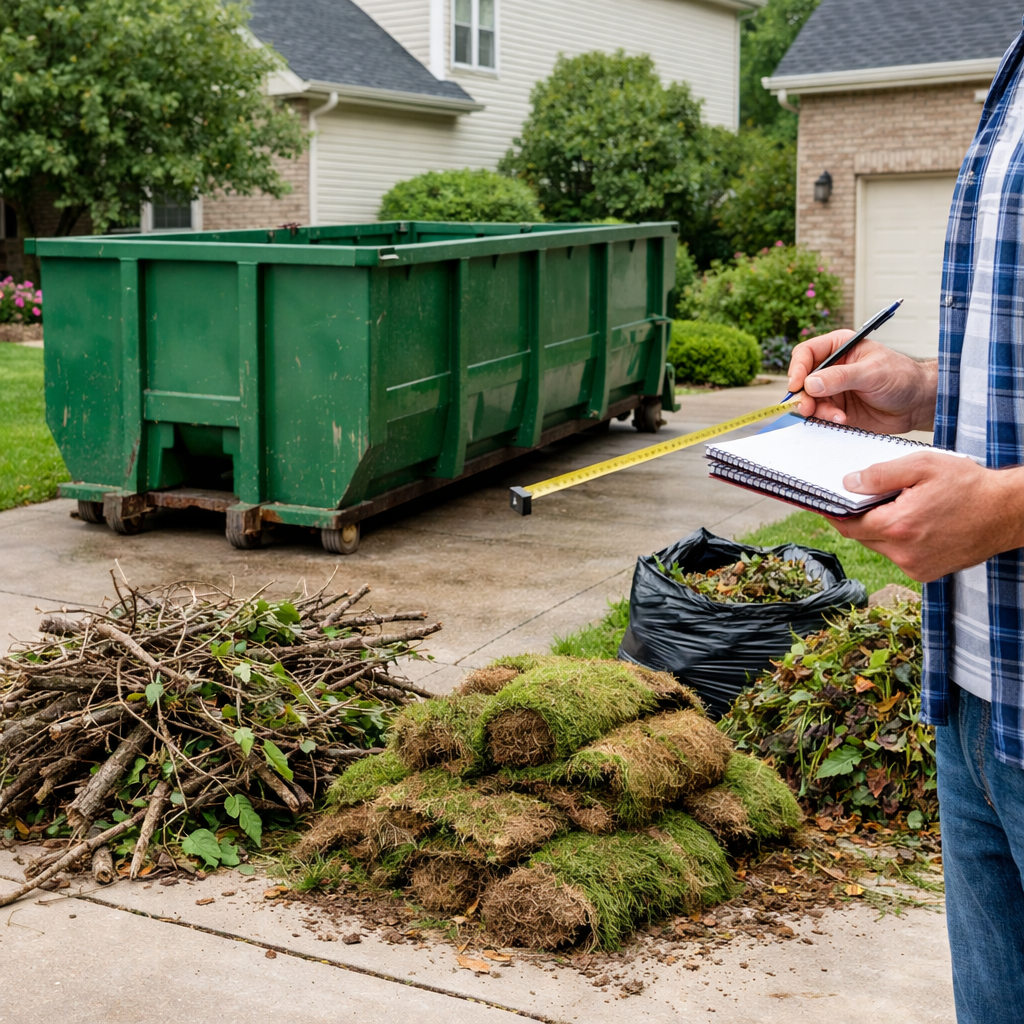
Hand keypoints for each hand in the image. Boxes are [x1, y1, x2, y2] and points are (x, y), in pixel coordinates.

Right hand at [787, 330, 937, 432]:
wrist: (917, 404)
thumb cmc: (902, 377)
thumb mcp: (872, 373)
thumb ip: (840, 378)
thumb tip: (811, 383)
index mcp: (838, 348)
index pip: (806, 353)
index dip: (797, 368)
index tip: (797, 385)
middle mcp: (832, 368)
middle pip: (802, 380)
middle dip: (803, 395)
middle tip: (808, 407)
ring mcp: (833, 390)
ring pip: (809, 400)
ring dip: (817, 411)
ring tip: (836, 416)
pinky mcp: (837, 408)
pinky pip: (820, 415)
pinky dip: (826, 420)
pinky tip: (843, 420)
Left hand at [827, 452, 1023, 581]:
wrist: (1007, 512)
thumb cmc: (970, 486)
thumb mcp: (922, 466)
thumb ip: (880, 475)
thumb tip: (848, 483)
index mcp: (898, 526)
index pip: (847, 525)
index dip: (834, 513)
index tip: (826, 505)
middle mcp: (903, 553)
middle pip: (862, 537)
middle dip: (862, 518)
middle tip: (872, 499)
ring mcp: (915, 567)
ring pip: (880, 547)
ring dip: (882, 530)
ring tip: (904, 509)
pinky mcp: (925, 573)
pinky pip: (898, 556)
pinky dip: (899, 542)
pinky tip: (917, 525)